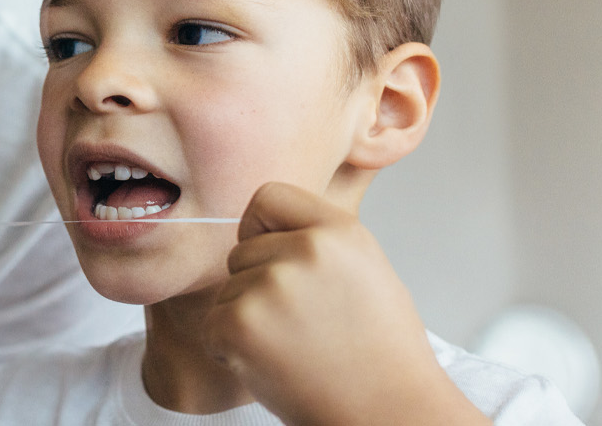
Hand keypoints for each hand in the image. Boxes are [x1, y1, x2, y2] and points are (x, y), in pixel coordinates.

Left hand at [210, 182, 483, 425]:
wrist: (388, 411)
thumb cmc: (380, 352)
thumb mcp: (366, 269)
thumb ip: (319, 239)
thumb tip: (266, 226)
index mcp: (340, 231)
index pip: (268, 197)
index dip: (263, 229)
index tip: (278, 258)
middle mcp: (305, 250)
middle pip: (242, 249)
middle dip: (258, 284)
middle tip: (302, 324)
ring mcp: (270, 286)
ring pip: (228, 290)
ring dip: (247, 320)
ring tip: (296, 347)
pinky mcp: (240, 324)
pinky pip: (213, 324)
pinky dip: (232, 349)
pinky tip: (275, 364)